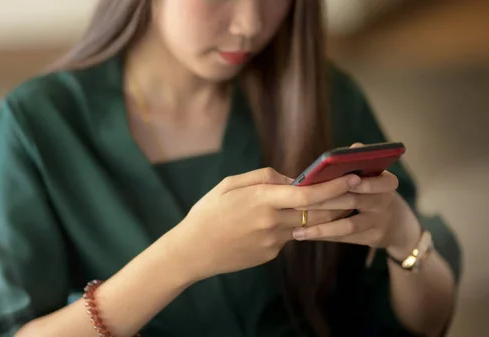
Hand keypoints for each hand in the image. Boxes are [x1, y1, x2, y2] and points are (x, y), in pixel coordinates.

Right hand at [166, 167, 361, 281]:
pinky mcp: (270, 254)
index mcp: (260, 200)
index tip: (352, 177)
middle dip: (340, 200)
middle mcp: (271, 222)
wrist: (192, 251)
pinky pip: (289, 236)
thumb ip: (262, 178)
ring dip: (323, 215)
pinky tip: (287, 221)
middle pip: (316, 212)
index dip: (333, 186)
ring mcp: (272, 242)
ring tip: (335, 202)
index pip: (306, 194)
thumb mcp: (229, 185)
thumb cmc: (207, 213)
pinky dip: (294, 226)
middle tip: (358, 189)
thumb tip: (290, 178)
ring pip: (306, 226)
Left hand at [291, 144, 421, 255]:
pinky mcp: (372, 237)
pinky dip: (324, 235)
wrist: (394, 223)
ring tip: (297, 228)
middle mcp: (385, 201)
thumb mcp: (371, 176)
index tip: (346, 181)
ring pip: (348, 225)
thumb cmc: (371, 191)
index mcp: (386, 182)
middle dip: (324, 201)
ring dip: (321, 226)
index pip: (379, 180)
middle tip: (298, 202)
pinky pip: (345, 238)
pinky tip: (304, 234)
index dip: (363, 182)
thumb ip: (356, 163)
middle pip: (353, 200)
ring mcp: (380, 221)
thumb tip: (344, 152)